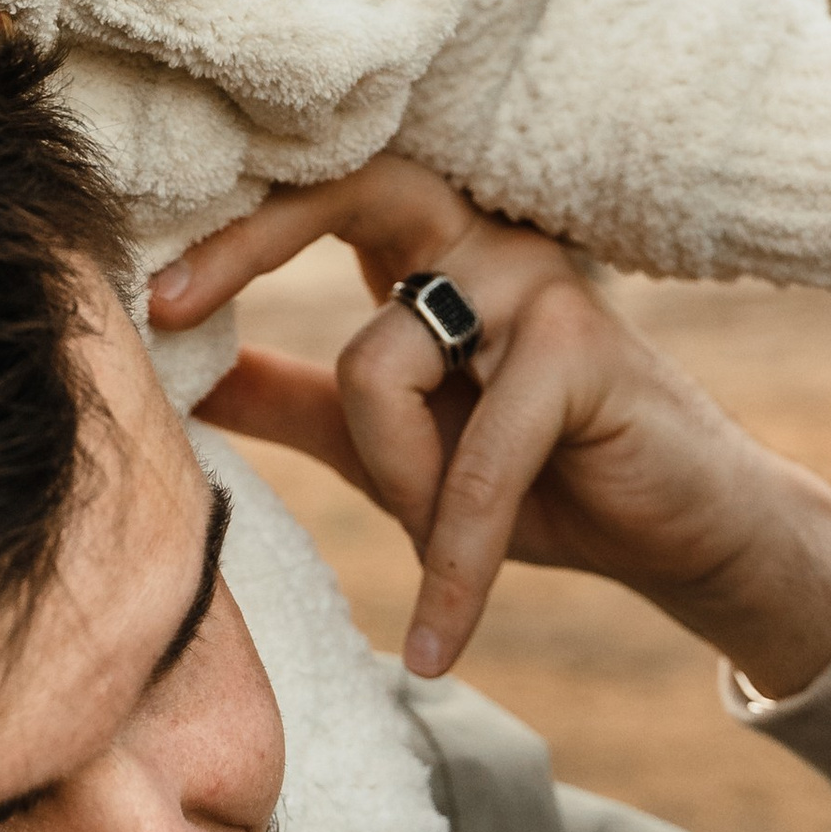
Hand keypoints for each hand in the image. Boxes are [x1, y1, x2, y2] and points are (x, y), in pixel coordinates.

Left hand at [149, 155, 830, 694]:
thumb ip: (296, 399)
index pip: (321, 191)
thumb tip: (185, 375)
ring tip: (438, 542)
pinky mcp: (582, 349)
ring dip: (391, 482)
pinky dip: (451, 559)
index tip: (149, 297)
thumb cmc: (540, 479)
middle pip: (352, 191)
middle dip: (251, 244)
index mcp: (431, 246)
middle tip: (168, 309)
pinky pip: (468, 459)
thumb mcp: (390, 442)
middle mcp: (483, 235)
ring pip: (378, 359)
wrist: (681, 538)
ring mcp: (536, 281)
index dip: (235, 229)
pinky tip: (440, 640)